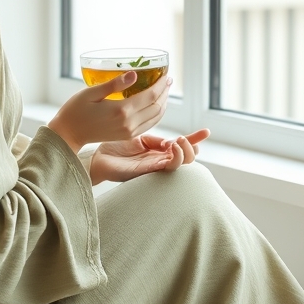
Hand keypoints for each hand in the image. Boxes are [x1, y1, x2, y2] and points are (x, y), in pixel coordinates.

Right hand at [47, 73, 172, 153]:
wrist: (68, 134)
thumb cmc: (76, 110)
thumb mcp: (92, 92)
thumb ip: (114, 84)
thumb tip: (134, 74)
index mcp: (121, 110)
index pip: (150, 96)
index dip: (161, 84)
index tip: (166, 74)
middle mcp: (129, 123)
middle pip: (157, 106)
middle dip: (165, 92)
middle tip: (167, 79)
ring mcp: (129, 132)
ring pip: (156, 117)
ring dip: (163, 103)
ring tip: (164, 90)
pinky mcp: (127, 136)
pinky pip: (149, 125)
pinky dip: (156, 114)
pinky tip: (155, 105)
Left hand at [89, 129, 210, 183]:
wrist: (97, 156)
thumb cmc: (115, 147)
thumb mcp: (139, 137)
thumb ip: (156, 139)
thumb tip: (172, 140)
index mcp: (158, 151)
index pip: (182, 146)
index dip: (195, 140)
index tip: (206, 132)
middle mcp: (159, 160)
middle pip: (187, 159)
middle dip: (192, 147)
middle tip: (184, 138)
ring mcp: (154, 167)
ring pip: (180, 164)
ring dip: (185, 152)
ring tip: (178, 141)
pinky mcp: (147, 172)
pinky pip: (167, 168)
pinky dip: (174, 158)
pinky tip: (173, 147)